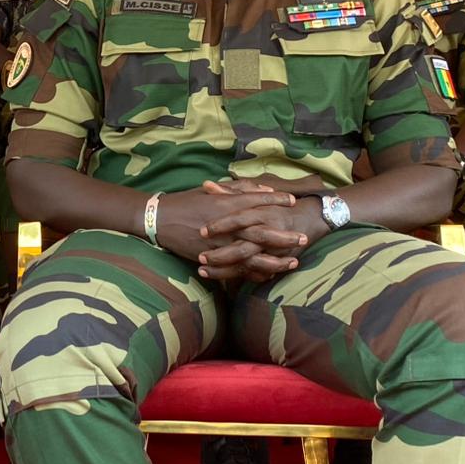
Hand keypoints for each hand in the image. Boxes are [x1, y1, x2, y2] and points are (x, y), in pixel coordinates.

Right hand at [156, 182, 301, 280]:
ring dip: (276, 259)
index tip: (292, 201)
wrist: (160, 219)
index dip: (275, 200)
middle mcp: (226, 224)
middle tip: (304, 237)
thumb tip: (260, 189)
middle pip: (261, 231)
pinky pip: (238, 269)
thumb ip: (236, 189)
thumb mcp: (210, 190)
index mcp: (225, 204)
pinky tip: (270, 274)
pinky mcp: (213, 258)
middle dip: (285, 236)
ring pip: (253, 255)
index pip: (256, 201)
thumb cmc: (186, 202)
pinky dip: (255, 273)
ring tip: (293, 261)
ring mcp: (220, 243)